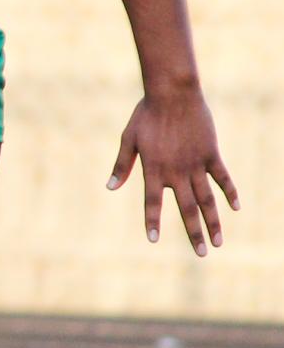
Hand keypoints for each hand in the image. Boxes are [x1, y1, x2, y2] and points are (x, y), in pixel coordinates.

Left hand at [108, 88, 238, 255]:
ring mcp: (195, 164)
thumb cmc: (147, 114)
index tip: (153, 239)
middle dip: (193, 233)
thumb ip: (122, 164)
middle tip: (201, 254)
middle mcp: (176, 171)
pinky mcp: (210, 154)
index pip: (152, 202)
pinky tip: (236, 208)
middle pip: (186, 208)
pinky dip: (229, 192)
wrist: (172, 93)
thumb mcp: (129, 138)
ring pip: (207, 199)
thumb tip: (110, 187)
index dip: (152, 221)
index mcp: (154, 169)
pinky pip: (222, 178)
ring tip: (218, 242)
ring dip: (213, 221)